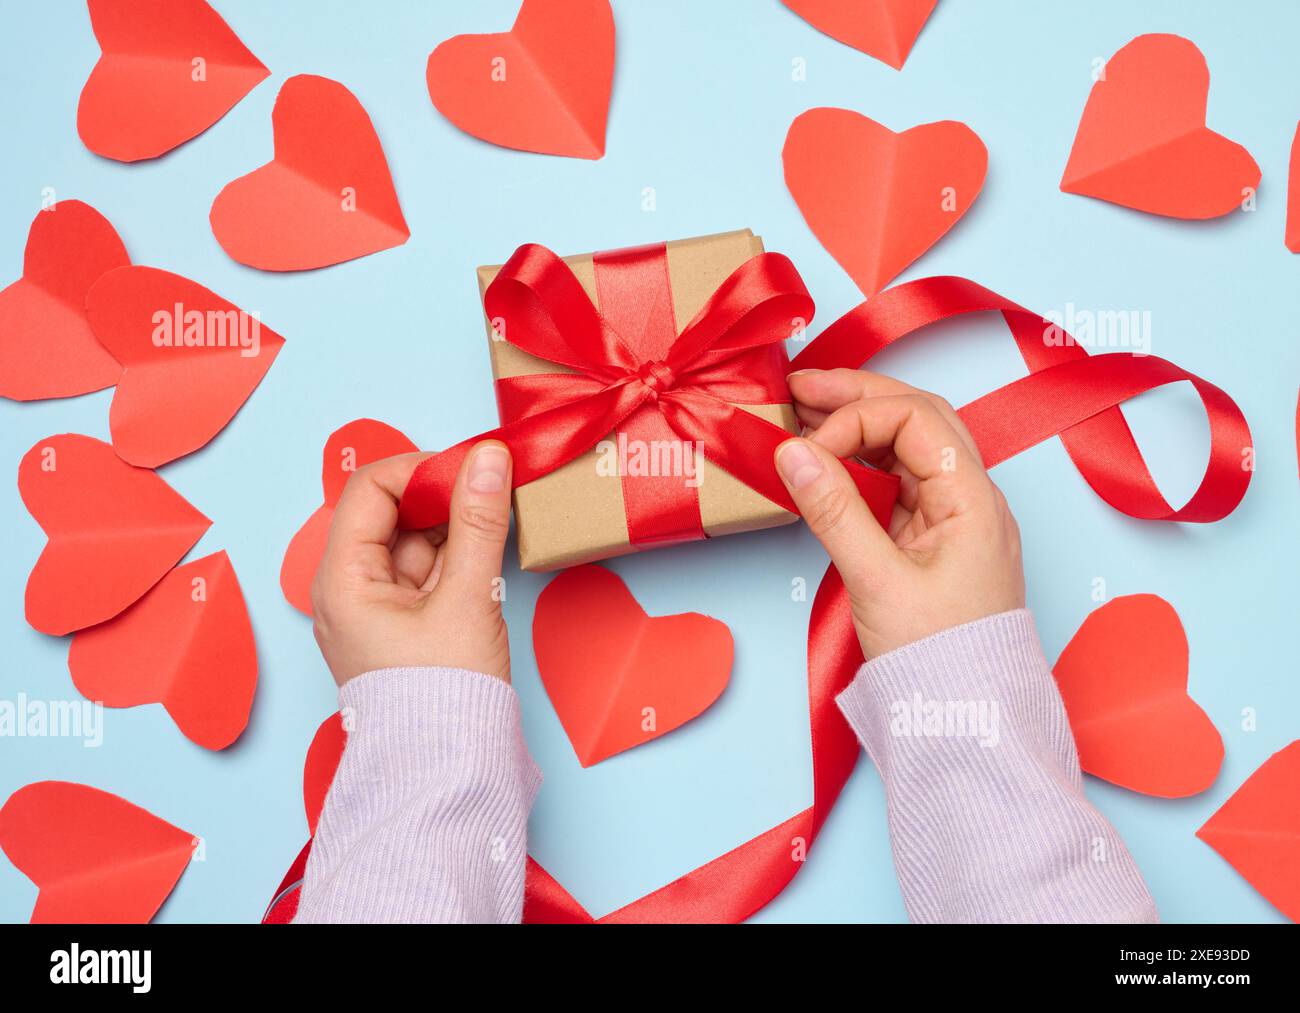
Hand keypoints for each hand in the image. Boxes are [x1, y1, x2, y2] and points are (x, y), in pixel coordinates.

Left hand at [311, 441, 513, 686]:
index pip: (370, 490)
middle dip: (444, 495)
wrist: (446, 774)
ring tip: (501, 516)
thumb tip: (489, 458)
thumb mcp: (468, 598)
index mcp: (343, 580)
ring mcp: (377, 610)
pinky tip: (492, 548)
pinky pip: (428, 573)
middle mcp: (350, 590)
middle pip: (393, 514)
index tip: (471, 466)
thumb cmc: (443, 697)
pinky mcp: (404, 627)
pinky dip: (459, 556)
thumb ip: (479, 522)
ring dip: (457, 525)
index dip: (420, 468)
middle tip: (494, 485)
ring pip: (415, 543)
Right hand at [775, 369, 1024, 659]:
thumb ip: (833, 510)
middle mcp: (972, 498)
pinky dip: (862, 464)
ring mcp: (955, 518)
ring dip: (859, 425)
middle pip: (918, 417)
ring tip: (805, 412)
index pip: (915, 420)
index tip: (808, 448)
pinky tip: (829, 460)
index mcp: (974, 500)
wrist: (970, 721)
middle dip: (858, 396)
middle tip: (799, 386)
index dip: (857, 419)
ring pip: (910, 446)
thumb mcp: (877, 581)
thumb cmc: (939, 661)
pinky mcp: (935, 540)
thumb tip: (792, 452)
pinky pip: (900, 482)